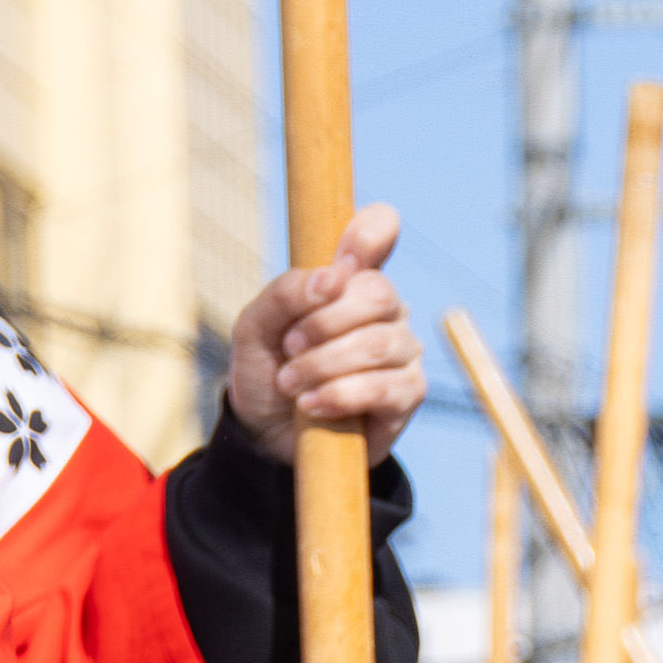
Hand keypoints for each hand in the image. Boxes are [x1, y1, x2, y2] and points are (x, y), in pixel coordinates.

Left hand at [228, 202, 420, 450]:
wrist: (267, 434)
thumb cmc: (266, 369)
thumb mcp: (254, 327)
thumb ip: (285, 293)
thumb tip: (331, 279)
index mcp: (350, 278)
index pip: (380, 229)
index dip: (370, 232)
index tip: (341, 261)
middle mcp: (385, 308)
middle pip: (379, 293)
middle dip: (324, 323)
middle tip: (289, 347)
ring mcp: (402, 350)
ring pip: (379, 343)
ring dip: (324, 365)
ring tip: (290, 385)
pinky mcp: (408, 394)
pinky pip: (385, 387)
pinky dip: (340, 395)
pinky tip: (312, 406)